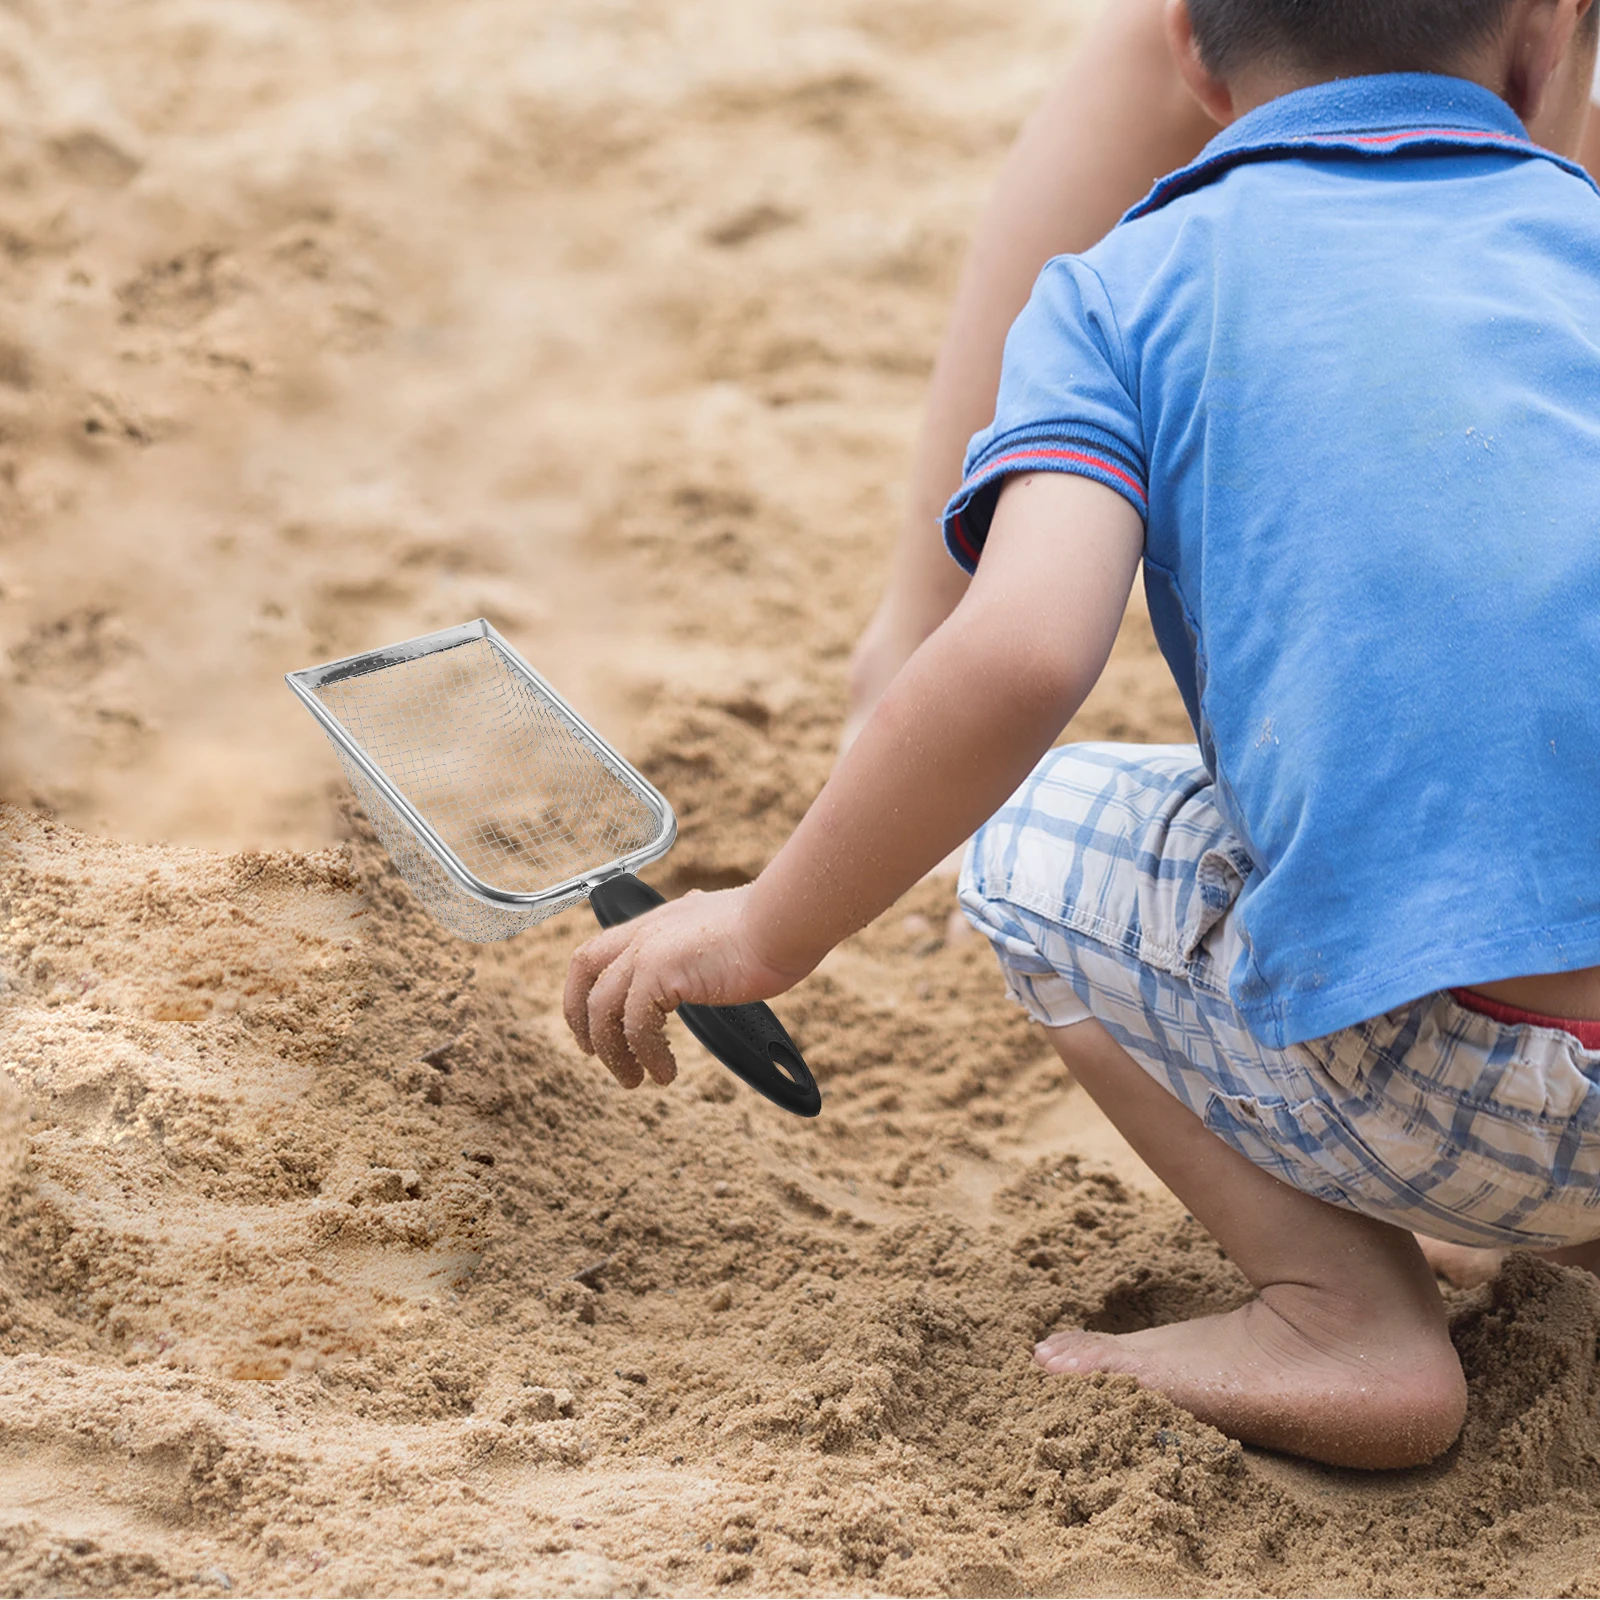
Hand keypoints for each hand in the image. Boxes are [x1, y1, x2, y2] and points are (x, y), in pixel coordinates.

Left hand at [563, 886, 808, 1090]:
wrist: (783, 923)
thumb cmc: (771, 930)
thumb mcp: (723, 933)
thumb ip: (704, 944)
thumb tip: (710, 958)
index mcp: (658, 922)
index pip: (600, 950)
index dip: (587, 988)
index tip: (595, 1023)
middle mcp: (645, 931)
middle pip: (583, 969)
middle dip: (580, 1016)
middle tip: (594, 1054)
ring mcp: (647, 949)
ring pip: (602, 1007)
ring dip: (612, 1050)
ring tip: (634, 1078)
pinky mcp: (658, 971)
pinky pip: (636, 1026)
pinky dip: (647, 1054)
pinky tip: (665, 1070)